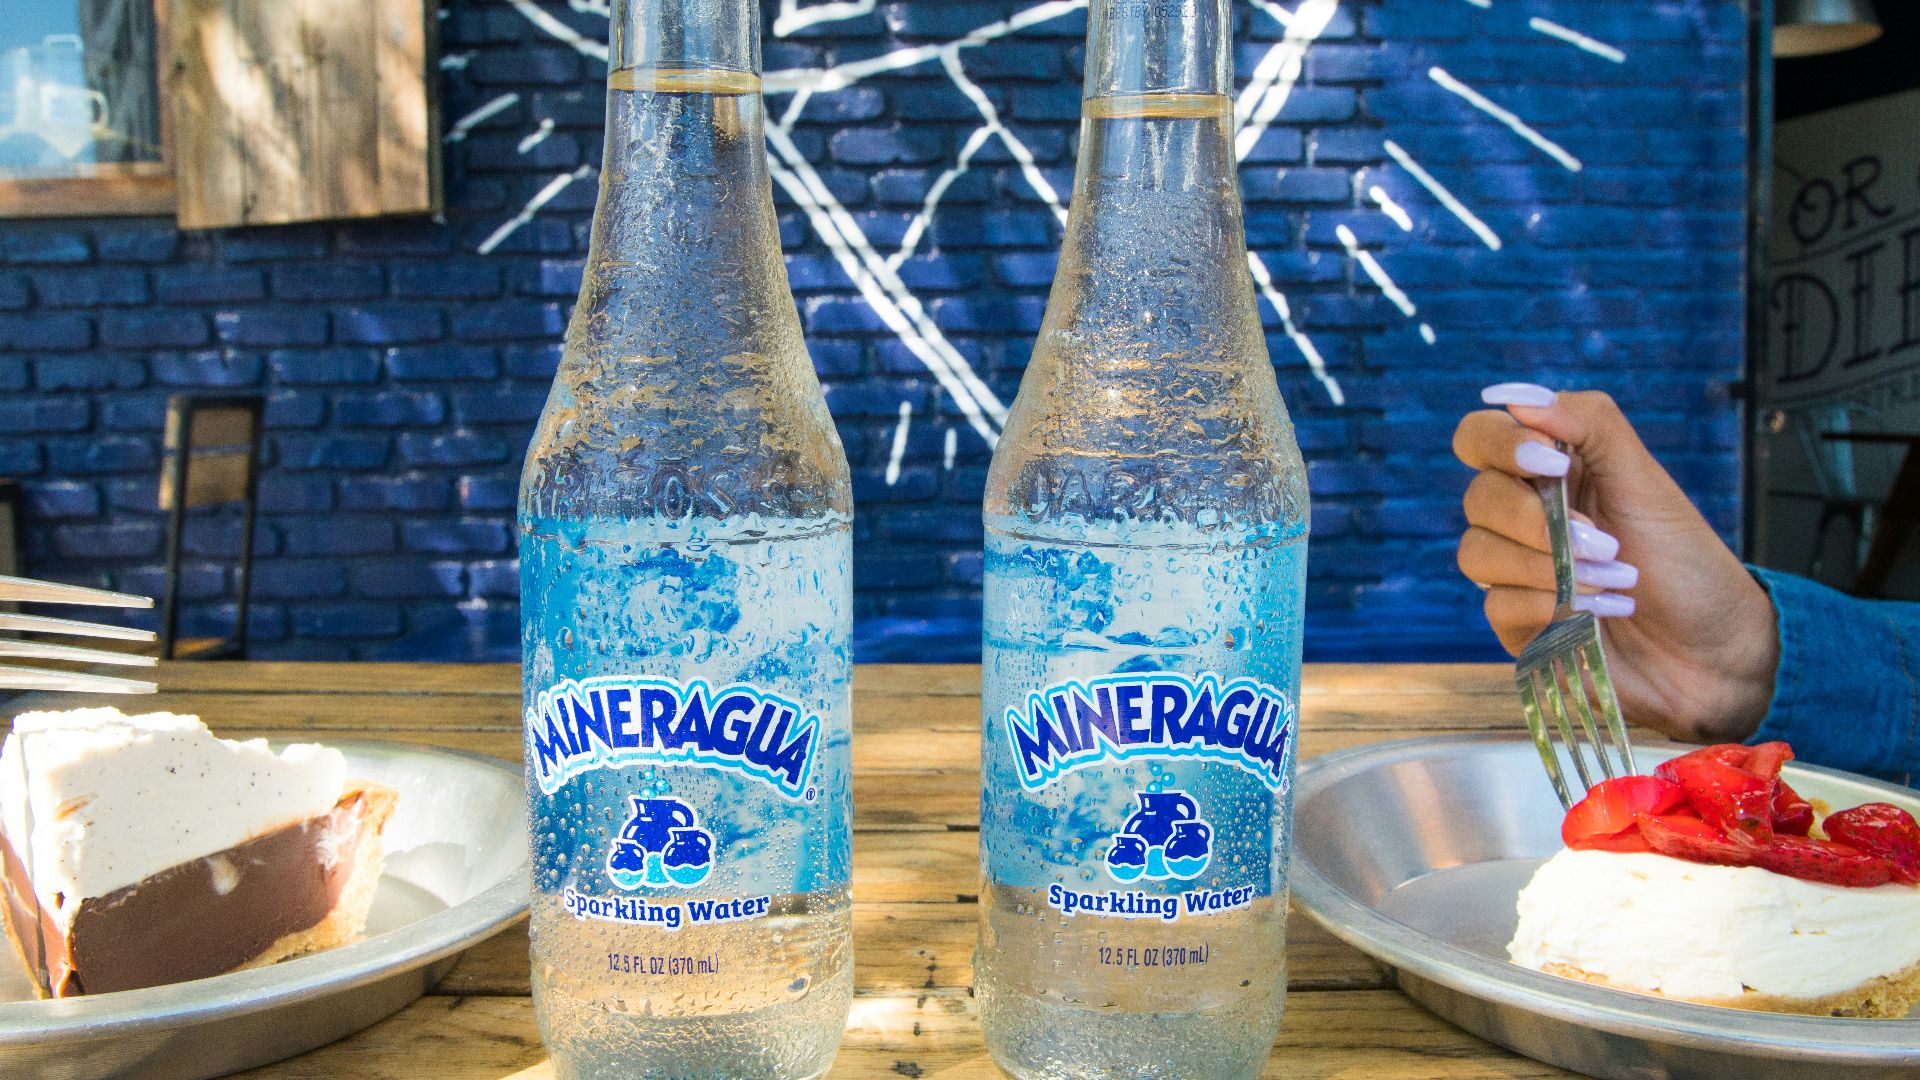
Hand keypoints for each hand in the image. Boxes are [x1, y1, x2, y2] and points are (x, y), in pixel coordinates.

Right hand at [1453, 384, 1778, 743]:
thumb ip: (1589, 424)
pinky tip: (1596, 614)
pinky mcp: (1518, 623)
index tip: (1555, 463)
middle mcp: (1523, 516)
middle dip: (1536, 519)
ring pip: (1477, 553)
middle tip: (1602, 540)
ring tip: (1612, 580)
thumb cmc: (1685, 560)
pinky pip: (1496, 604)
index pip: (1480, 437)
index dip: (1500, 444)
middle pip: (1477, 497)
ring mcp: (1516, 571)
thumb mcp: (1645, 480)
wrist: (1712, 649)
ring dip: (1548, 566)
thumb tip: (1518, 398)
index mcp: (1548, 471)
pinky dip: (1548, 605)